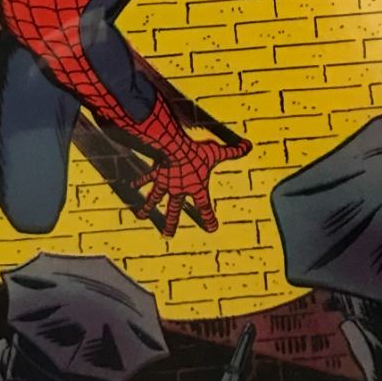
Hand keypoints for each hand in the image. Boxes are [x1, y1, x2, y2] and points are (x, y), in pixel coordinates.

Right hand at [134, 135, 249, 236]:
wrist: (176, 149)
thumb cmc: (197, 154)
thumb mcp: (218, 153)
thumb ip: (234, 152)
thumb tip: (249, 145)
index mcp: (196, 189)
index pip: (205, 208)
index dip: (209, 219)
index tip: (212, 228)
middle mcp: (179, 190)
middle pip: (175, 210)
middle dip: (171, 223)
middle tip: (168, 235)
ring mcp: (166, 183)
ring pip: (155, 198)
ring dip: (148, 207)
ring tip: (140, 215)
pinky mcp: (157, 173)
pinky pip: (147, 178)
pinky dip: (140, 181)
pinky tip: (132, 185)